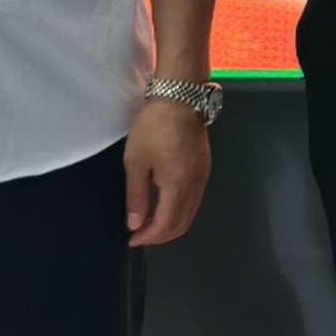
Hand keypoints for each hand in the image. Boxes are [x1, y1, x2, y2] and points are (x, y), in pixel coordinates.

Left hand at [124, 98, 211, 245]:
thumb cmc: (154, 127)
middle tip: (139, 234)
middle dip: (161, 235)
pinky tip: (165, 204)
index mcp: (178, 186)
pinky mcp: (204, 167)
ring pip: (191, 213)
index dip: (149, 237)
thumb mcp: (136, 161)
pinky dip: (180, 210)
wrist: (181, 97)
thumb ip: (137, 195)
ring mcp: (203, 176)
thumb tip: (135, 223)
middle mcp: (196, 186)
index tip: (131, 238)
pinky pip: (194, 200)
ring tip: (149, 221)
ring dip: (171, 223)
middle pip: (182, 223)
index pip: (166, 224)